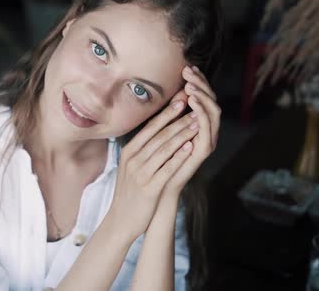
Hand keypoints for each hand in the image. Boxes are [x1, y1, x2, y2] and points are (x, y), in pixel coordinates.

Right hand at [107, 92, 198, 239]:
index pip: (150, 127)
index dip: (166, 112)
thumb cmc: (130, 191)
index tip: (180, 99)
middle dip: (178, 119)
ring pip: (164, 149)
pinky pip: (166, 168)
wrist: (122, 220)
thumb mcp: (131, 166)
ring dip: (182, 134)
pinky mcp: (149, 188)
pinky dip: (179, 156)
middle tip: (193, 106)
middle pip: (158, 135)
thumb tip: (158, 129)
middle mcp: (133, 159)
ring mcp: (140, 173)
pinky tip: (190, 147)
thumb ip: (142, 148)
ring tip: (197, 122)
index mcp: (129, 152)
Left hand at [158, 65, 220, 202]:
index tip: (187, 67)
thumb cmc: (155, 159)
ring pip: (213, 112)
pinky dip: (201, 113)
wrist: (156, 187)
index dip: (198, 81)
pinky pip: (207, 129)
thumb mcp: (160, 130)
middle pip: (212, 100)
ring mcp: (206, 140)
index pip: (203, 97)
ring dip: (202, 96)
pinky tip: (193, 101)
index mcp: (196, 123)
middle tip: (188, 71)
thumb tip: (170, 90)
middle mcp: (205, 130)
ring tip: (190, 85)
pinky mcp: (203, 151)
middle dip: (201, 84)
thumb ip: (169, 113)